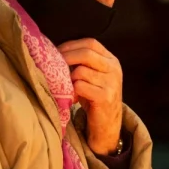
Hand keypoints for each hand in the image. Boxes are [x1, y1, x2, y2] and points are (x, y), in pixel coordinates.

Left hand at [58, 39, 122, 156]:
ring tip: (67, 88)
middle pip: (86, 53)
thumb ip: (83, 63)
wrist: (107, 125)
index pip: (91, 43)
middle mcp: (114, 69)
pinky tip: (72, 98)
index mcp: (112, 61)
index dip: (71, 45)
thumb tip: (57, 51)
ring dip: (68, 79)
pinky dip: (72, 92)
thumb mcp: (94, 77)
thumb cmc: (95, 99)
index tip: (57, 51)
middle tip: (54, 65)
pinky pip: (80, 86)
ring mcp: (111, 83)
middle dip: (66, 57)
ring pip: (80, 71)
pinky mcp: (105, 97)